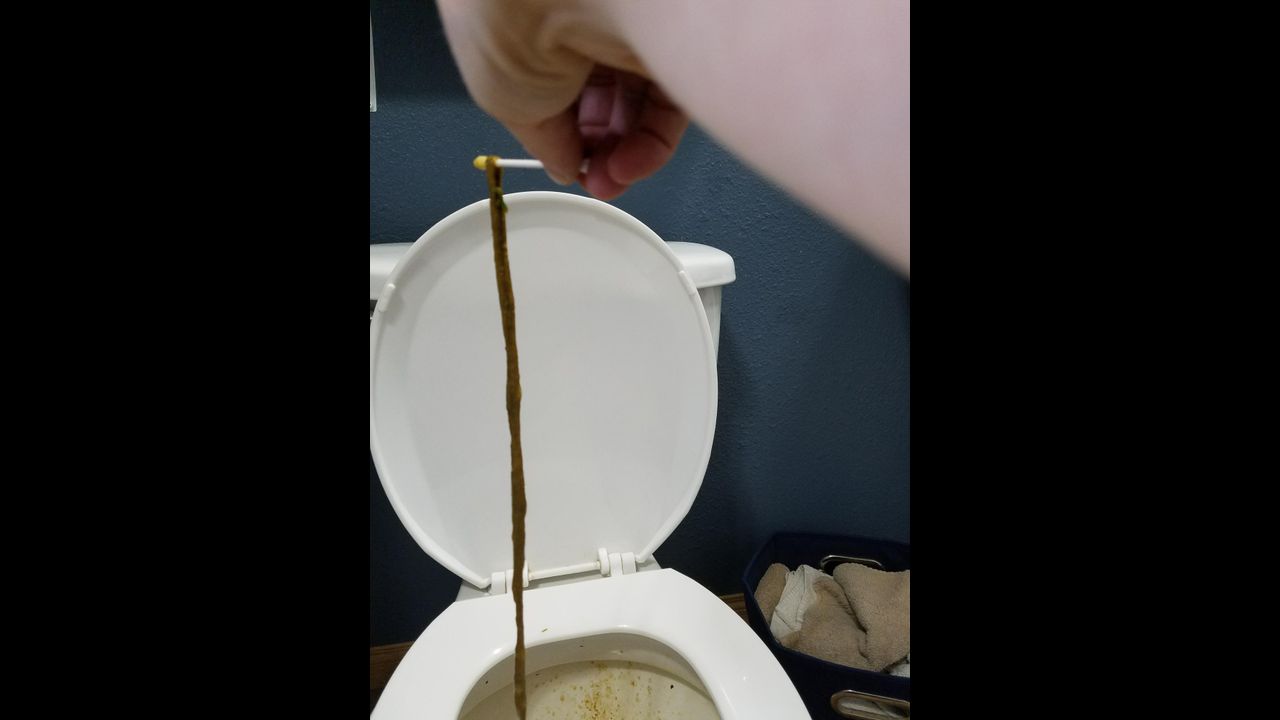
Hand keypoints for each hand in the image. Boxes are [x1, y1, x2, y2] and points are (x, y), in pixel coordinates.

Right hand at [436, 0, 688, 198]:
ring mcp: (626, 28)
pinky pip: (669, 101)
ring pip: (637, 105)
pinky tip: (630, 167)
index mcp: (531, 25)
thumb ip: (543, 144)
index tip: (564, 165)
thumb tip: (564, 166)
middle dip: (595, 151)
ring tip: (609, 182)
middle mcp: (581, 20)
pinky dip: (652, 143)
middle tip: (592, 180)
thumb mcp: (509, 106)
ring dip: (623, 155)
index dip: (561, 135)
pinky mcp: (667, 40)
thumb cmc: (511, 28)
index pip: (556, 89)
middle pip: (600, 99)